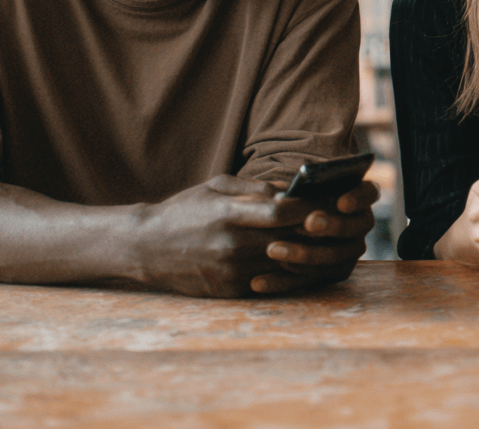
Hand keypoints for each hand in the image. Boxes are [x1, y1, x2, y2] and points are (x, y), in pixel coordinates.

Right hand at [131, 174, 317, 297]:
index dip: (308, 207)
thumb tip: (292, 190)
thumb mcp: (215, 188)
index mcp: (229, 215)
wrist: (145, 248)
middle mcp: (232, 245)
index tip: (324, 201)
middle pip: (289, 239)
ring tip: (320, 242)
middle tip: (333, 223)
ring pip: (284, 265)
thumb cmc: (184, 211)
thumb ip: (254, 187)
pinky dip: (286, 273)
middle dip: (314, 231)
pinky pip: (270, 283)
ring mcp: (231, 271)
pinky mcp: (230, 291)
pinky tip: (296, 262)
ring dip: (305, 254)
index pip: (281, 212)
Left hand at [254, 180, 380, 294]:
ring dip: (305, 254)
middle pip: (358, 226)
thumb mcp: (281, 192)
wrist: (264, 226)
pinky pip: (312, 281)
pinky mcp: (327, 273)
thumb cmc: (275, 200)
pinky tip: (258, 282)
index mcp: (353, 195)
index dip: (359, 198)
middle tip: (308, 222)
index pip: (369, 192)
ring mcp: (346, 251)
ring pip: (335, 258)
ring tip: (272, 249)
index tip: (341, 203)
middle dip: (334, 225)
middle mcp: (357, 224)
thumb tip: (284, 197)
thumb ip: (293, 193)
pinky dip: (284, 281)